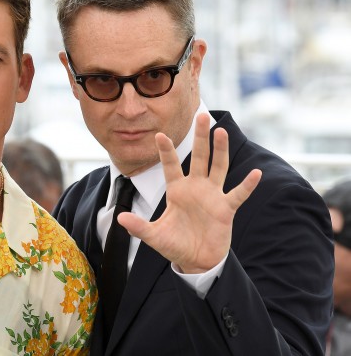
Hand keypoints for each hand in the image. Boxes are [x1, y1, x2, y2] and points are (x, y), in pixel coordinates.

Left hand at [117, 113, 261, 272]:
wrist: (196, 260)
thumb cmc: (175, 244)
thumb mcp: (154, 236)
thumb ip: (139, 226)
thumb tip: (120, 218)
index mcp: (177, 190)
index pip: (170, 166)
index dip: (165, 151)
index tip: (159, 135)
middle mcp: (195, 188)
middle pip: (199, 157)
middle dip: (200, 137)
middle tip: (201, 115)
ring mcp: (212, 196)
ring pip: (218, 167)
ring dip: (221, 150)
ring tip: (221, 131)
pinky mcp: (225, 209)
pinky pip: (238, 194)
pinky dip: (247, 185)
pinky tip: (255, 173)